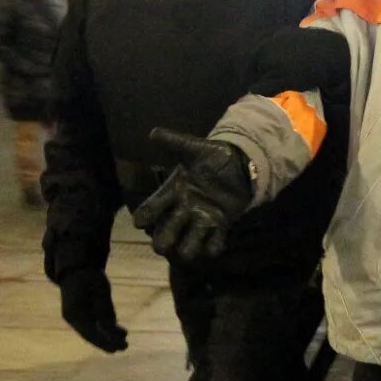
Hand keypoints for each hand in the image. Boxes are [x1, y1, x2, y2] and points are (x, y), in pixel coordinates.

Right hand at [58, 270, 127, 352]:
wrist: (77, 271)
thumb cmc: (89, 279)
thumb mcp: (100, 292)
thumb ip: (105, 311)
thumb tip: (111, 329)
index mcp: (74, 311)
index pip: (89, 331)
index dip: (103, 340)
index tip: (116, 346)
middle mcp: (73, 318)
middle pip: (89, 335)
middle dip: (106, 343)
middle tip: (122, 348)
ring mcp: (75, 318)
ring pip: (91, 333)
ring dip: (107, 339)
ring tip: (123, 344)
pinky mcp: (81, 317)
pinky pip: (93, 328)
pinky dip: (104, 332)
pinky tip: (119, 333)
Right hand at [129, 130, 253, 263]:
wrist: (239, 163)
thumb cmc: (212, 157)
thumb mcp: (193, 148)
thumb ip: (174, 142)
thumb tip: (153, 133)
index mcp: (172, 192)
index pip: (150, 209)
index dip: (144, 217)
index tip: (141, 221)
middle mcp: (183, 210)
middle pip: (164, 235)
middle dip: (163, 241)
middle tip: (167, 242)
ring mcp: (201, 220)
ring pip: (187, 247)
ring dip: (188, 247)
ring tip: (194, 240)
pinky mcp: (220, 226)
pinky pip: (213, 245)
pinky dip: (213, 246)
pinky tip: (216, 235)